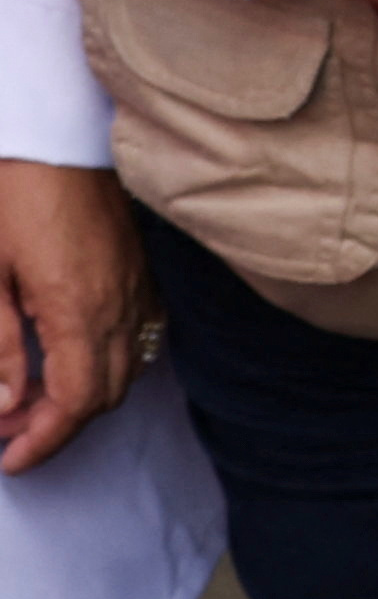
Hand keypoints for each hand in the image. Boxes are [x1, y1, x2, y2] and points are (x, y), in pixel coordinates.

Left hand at [0, 157, 145, 473]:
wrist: (58, 138)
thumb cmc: (15, 196)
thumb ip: (0, 345)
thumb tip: (6, 406)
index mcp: (78, 309)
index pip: (76, 402)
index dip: (45, 441)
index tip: (12, 460)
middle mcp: (120, 306)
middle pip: (106, 395)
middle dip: (59, 427)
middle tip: (8, 435)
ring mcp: (138, 289)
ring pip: (127, 370)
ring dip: (84, 398)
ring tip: (32, 403)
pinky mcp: (142, 274)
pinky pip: (139, 338)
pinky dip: (107, 365)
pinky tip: (69, 359)